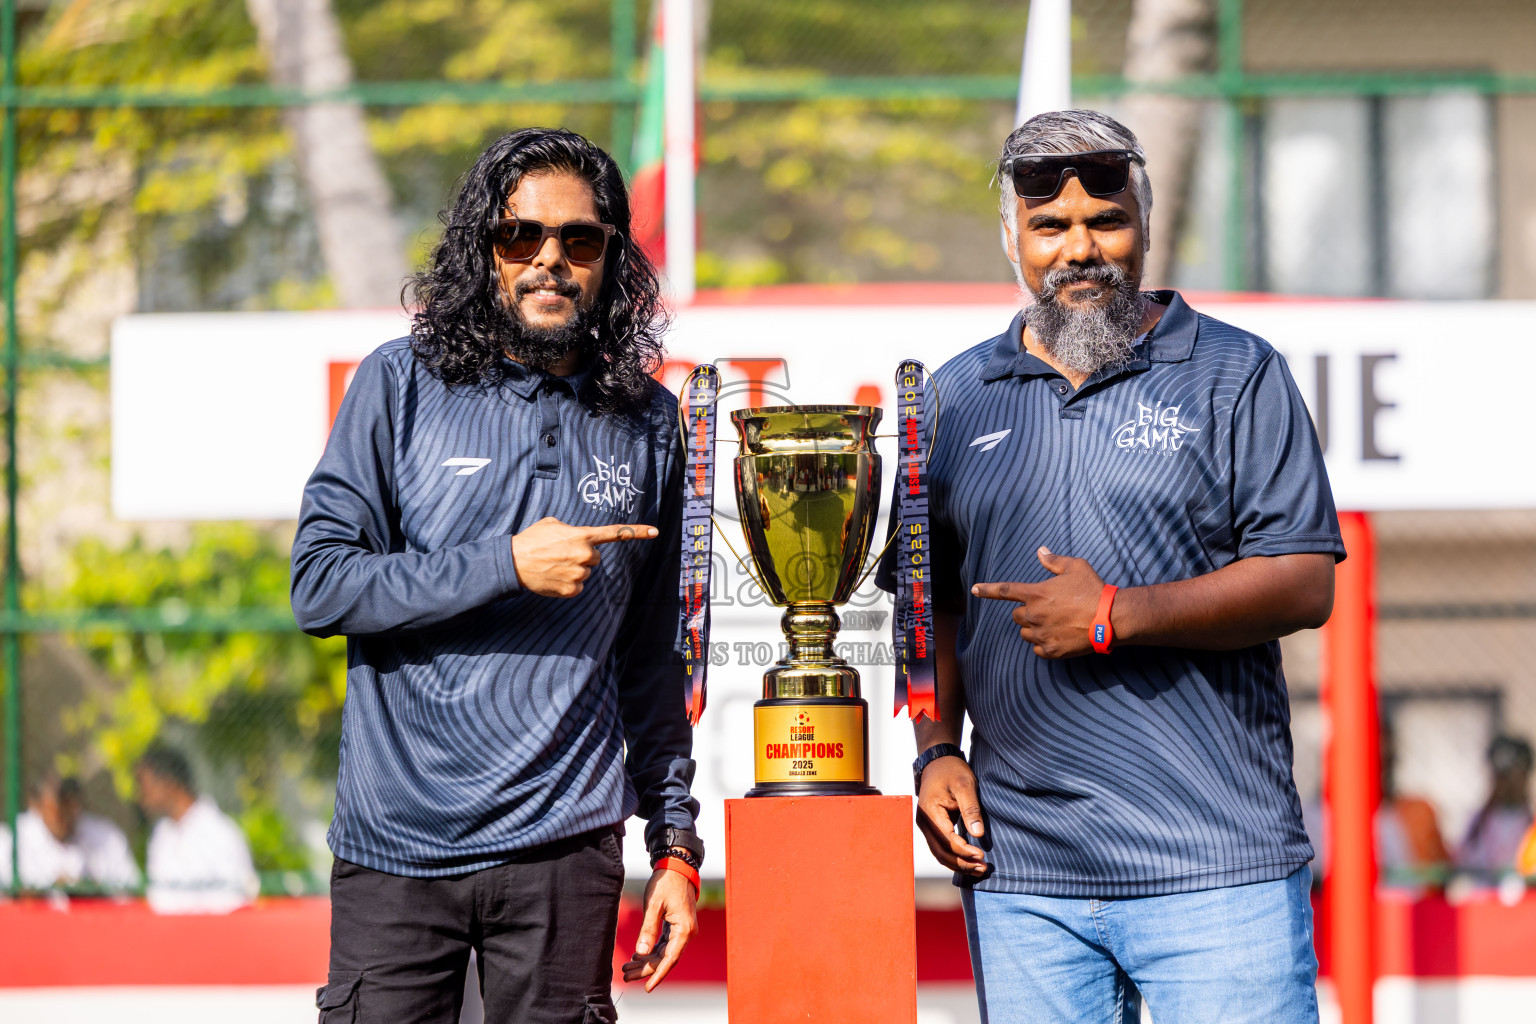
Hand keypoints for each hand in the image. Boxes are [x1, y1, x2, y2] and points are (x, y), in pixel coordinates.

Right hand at [509, 517, 656, 597]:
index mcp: (582, 535)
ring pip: (586, 573)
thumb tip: (577, 536)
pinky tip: (553, 577)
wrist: (513, 563)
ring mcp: (580, 574)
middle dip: (582, 557)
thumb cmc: (531, 540)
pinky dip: (567, 583)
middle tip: (561, 555)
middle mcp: (585, 554)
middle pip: (596, 558)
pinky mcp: (572, 590)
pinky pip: (577, 587)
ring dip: (573, 570)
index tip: (656, 531)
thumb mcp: (552, 524)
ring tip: (553, 565)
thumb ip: (571, 529)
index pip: (615, 533)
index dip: (637, 532)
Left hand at [621, 867, 697, 990]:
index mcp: (684, 930)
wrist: (677, 867)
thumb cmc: (665, 883)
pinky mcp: (677, 926)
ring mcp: (683, 930)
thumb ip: (648, 929)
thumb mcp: (653, 905)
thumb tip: (641, 952)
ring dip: (646, 960)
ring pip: (664, 952)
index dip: (658, 974)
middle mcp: (686, 933)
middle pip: (665, 958)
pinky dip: (651, 950)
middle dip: (646, 968)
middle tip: (626, 975)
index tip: (647, 987)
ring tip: (627, 967)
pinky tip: (637, 955)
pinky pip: (665, 944)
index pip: (670, 959)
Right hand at [916, 755, 986, 875]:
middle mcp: (924, 822)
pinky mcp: (932, 827)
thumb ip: (971, 809)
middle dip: (961, 863)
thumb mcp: (965, 785)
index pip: (947, 840)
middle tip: (982, 868)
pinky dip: (954, 856)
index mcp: (930, 812)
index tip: (982, 856)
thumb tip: (978, 834)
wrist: (938, 762)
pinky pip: (941, 847)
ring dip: (958, 863)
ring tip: (978, 869)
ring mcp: (926, 826)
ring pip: (939, 853)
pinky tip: (968, 861)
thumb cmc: (952, 770)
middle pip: (941, 852)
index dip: (964, 851)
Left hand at [972, 547, 1104, 658]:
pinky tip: (1058, 636)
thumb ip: (1054, 560)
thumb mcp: (1076, 567)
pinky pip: (1036, 648)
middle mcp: (1034, 614)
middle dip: (1026, 612)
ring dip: (1033, 628)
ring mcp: (1041, 634)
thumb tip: (1040, 551)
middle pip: (1016, 615)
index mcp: (1036, 593)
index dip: (987, 589)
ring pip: (1024, 632)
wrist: (1111, 618)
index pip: (1004, 590)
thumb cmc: (1093, 589)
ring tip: (1054, 623)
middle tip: (1047, 609)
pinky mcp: (1051, 650)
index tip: (974, 589)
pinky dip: (1043, 643)